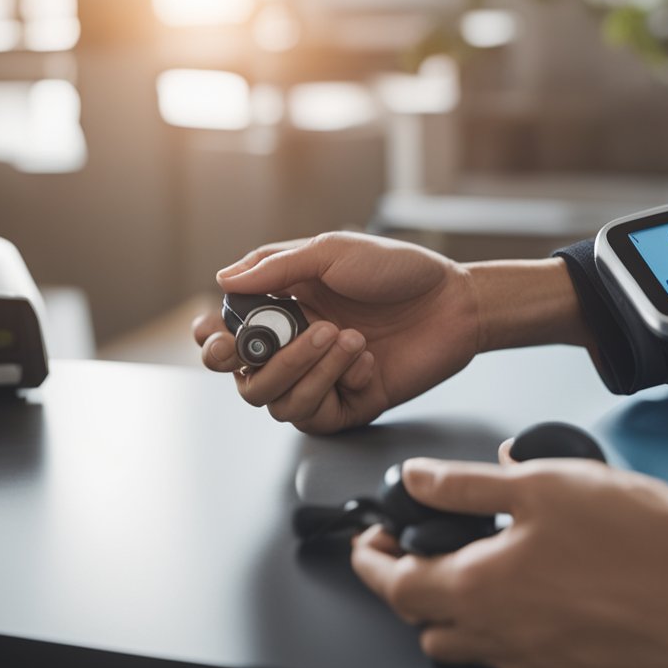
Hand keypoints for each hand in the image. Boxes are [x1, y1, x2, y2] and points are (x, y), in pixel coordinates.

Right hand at [192, 233, 478, 433]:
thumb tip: (221, 281)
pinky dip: (338, 384)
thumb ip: (275, 267)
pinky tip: (366, 360)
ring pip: (278, 403)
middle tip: (297, 336)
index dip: (214, 343)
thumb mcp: (331, 252)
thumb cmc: (396, 270)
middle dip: (262, 363)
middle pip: (246, 379)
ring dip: (307, 369)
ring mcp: (323, 380)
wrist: (453, 301)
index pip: (229, 338)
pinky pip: (317, 416)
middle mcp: (296, 349)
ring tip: (346, 336)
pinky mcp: (350, 405)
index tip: (220, 338)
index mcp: (283, 310)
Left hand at [351, 446, 667, 667]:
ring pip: (472, 646)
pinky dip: (511, 629)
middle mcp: (501, 640)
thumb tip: (419, 478)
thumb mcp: (544, 484)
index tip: (369, 538)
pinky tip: (543, 592)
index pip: (391, 583)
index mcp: (478, 590)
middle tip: (422, 546)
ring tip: (486, 563)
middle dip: (412, 585)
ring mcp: (540, 666)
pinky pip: (521, 659)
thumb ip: (467, 483)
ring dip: (460, 609)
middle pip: (426, 623)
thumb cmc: (647, 540)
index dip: (369, 557)